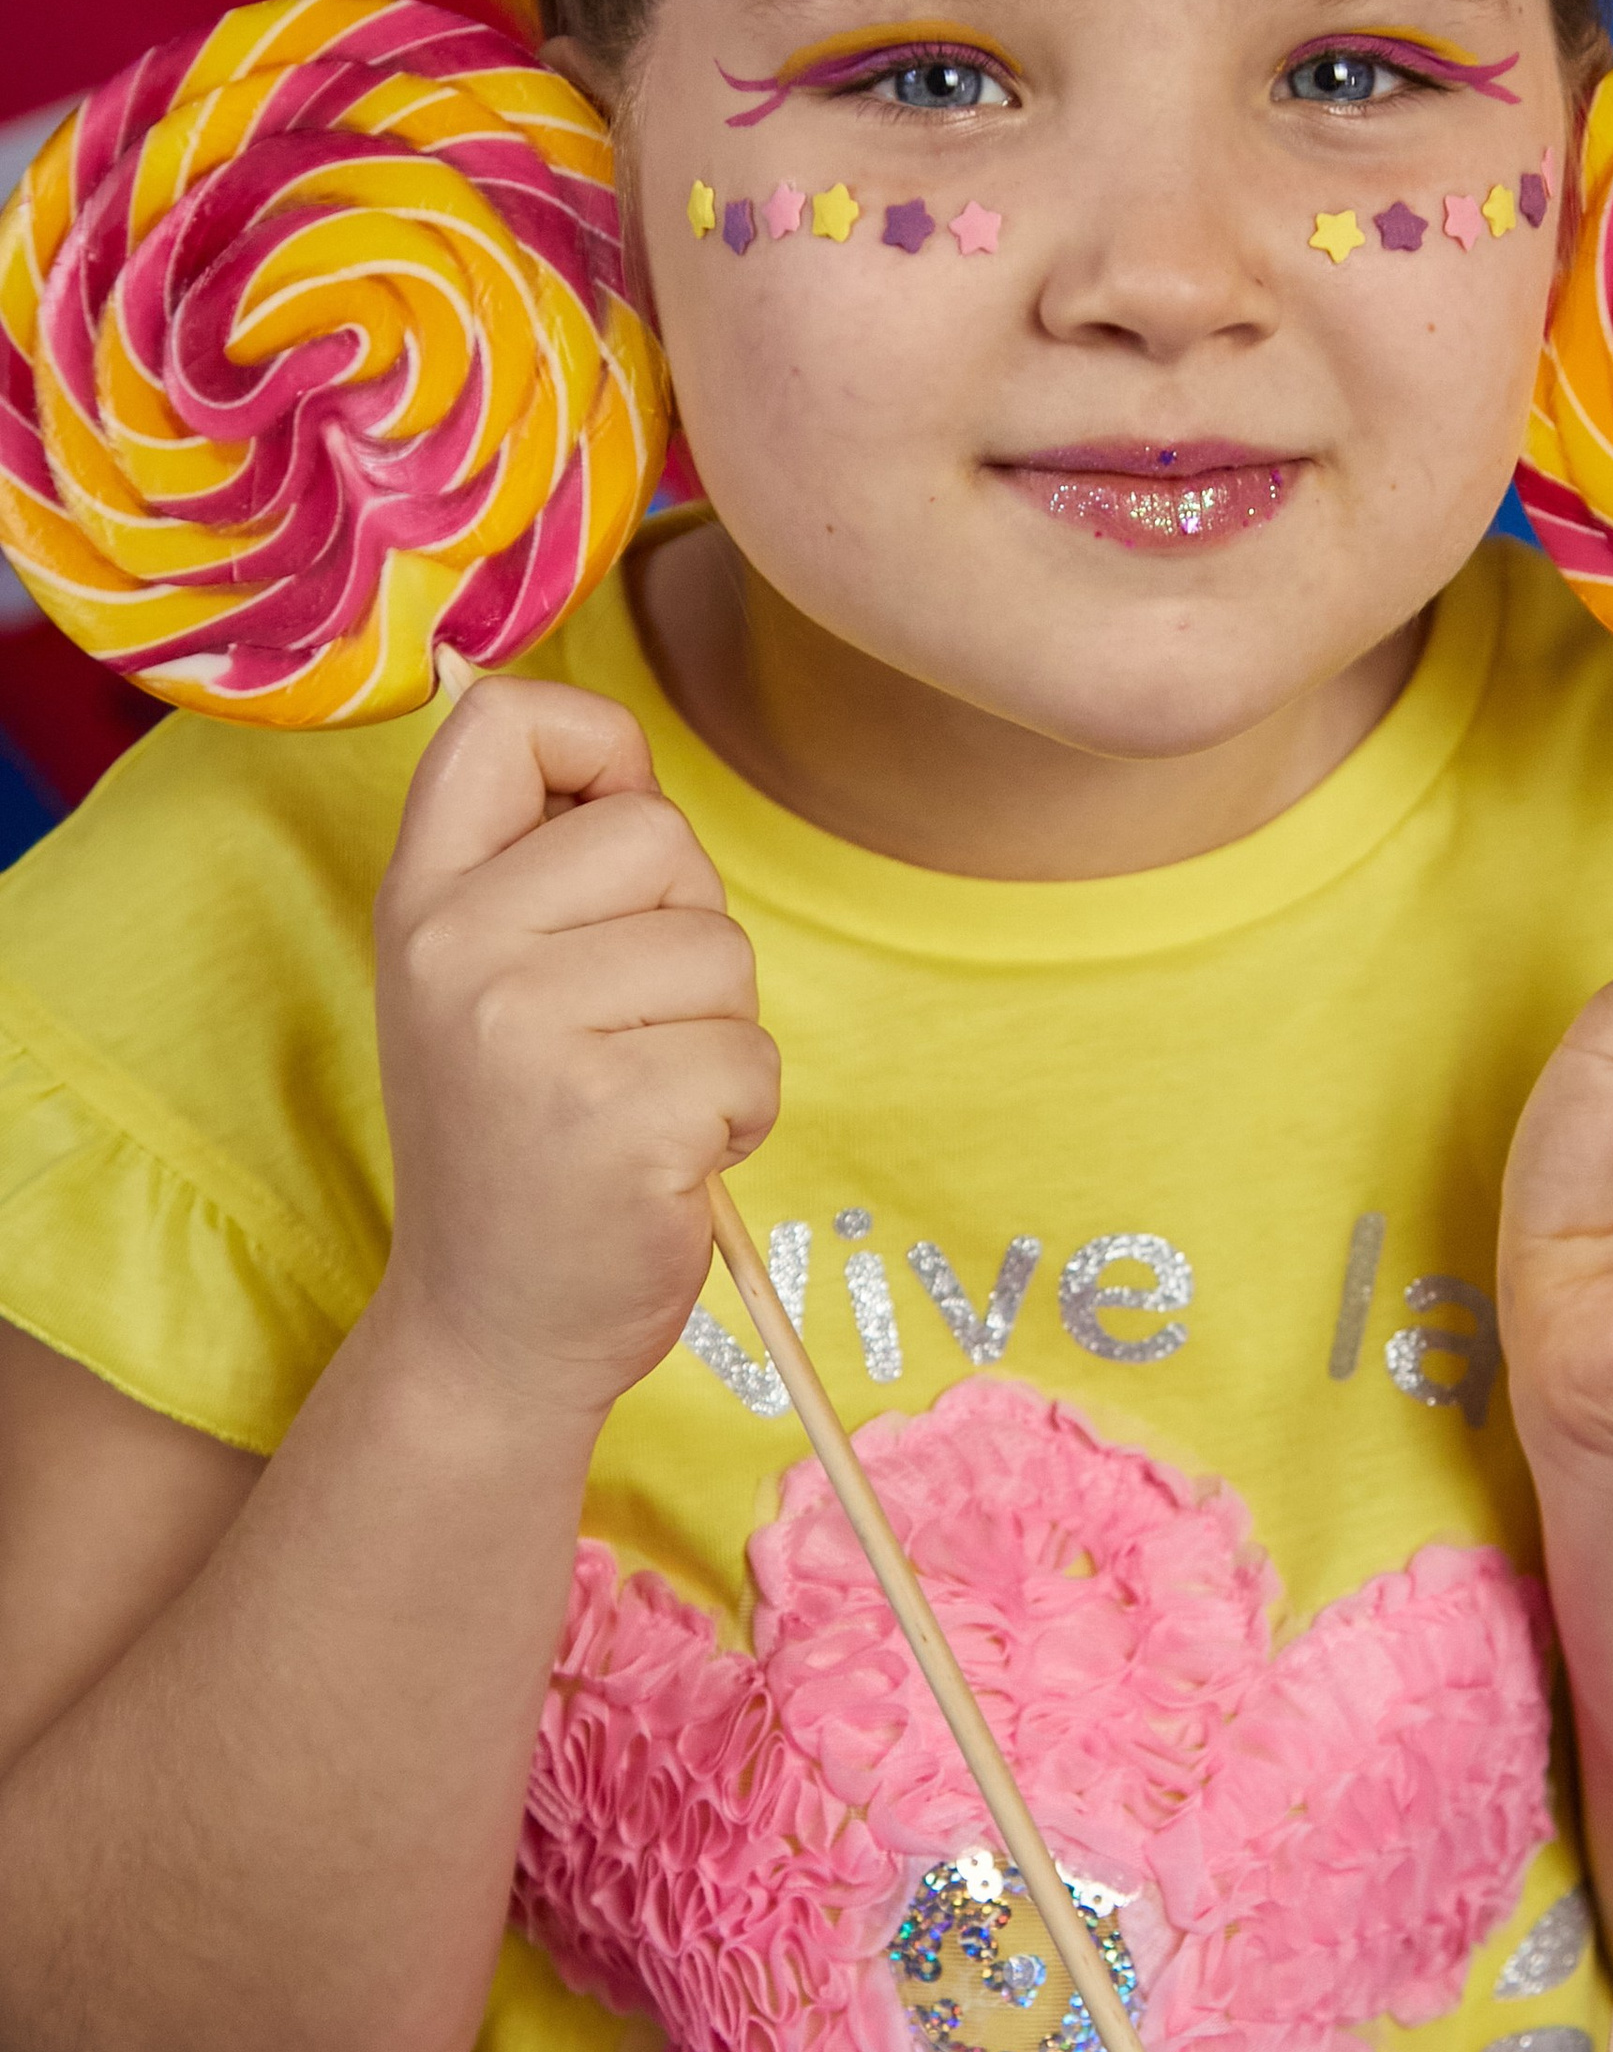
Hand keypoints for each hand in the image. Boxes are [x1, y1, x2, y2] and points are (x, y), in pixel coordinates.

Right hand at [371, 678, 779, 1422]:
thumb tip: (628, 749)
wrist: (491, 1331)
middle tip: (622, 1036)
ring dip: (717, 1035)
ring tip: (638, 1104)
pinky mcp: (619, 1117)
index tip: (603, 828)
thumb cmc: (521, 1141)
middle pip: (660, 836)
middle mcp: (457, 951)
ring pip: (723, 952)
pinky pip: (753, 1056)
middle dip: (684, 932)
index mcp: (421, 901)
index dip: (596, 746)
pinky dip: (739, 1115)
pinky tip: (667, 1162)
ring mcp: (531, 1034)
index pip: (506, 720)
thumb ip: (544, 866)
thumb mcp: (484, 983)